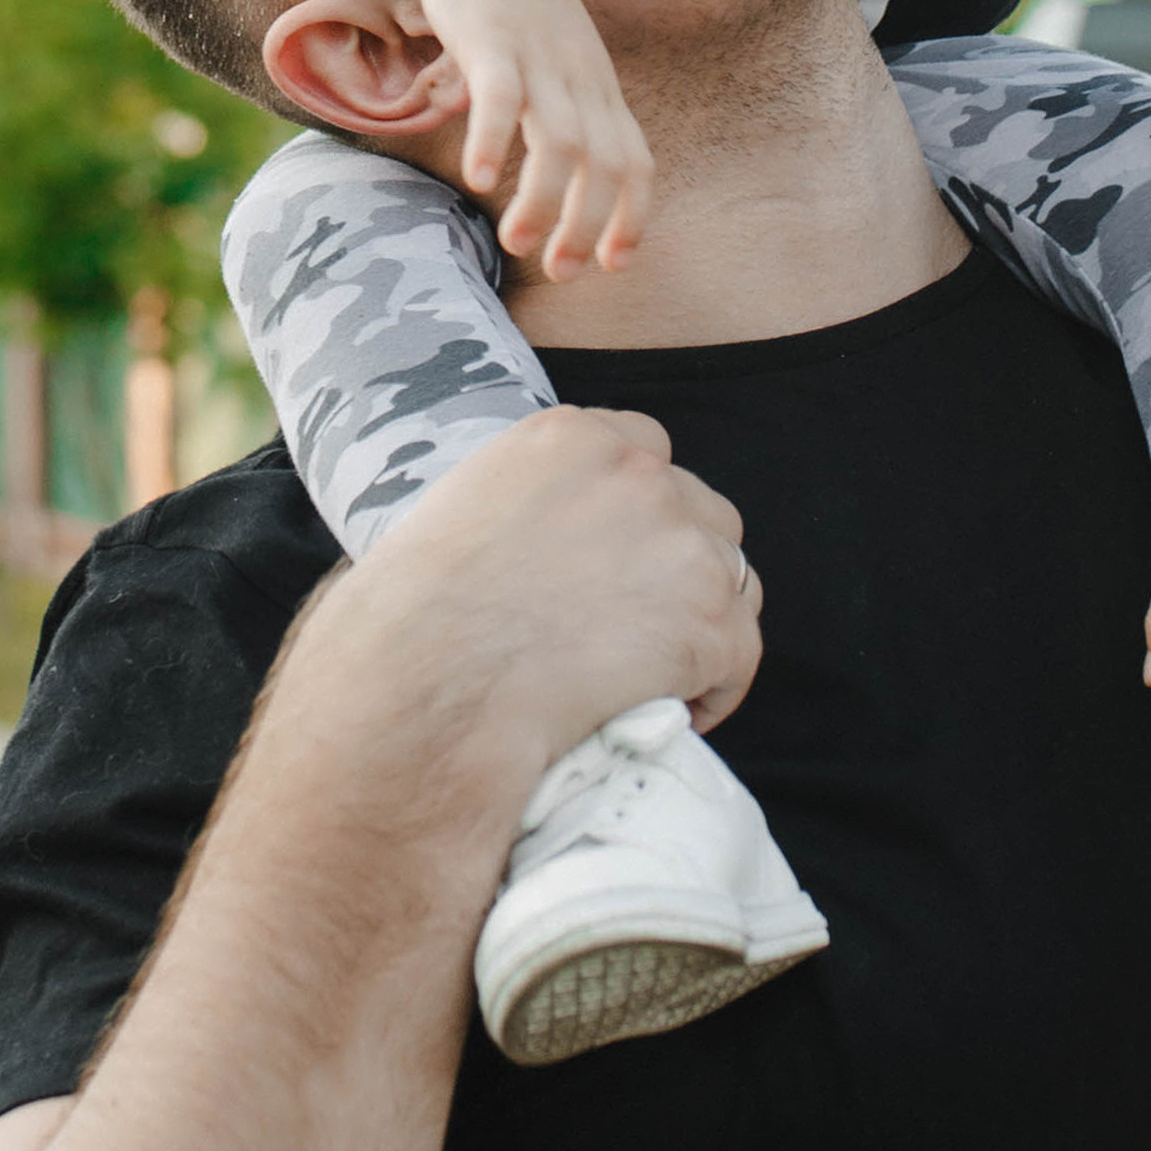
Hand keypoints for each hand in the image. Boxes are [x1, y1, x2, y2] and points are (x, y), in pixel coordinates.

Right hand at [291, 406, 761, 812]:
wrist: (432, 688)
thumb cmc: (410, 620)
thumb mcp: (452, 514)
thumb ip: (516, 506)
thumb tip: (526, 552)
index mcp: (569, 436)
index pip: (645, 449)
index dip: (636, 514)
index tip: (613, 564)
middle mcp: (637, 472)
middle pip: (700, 511)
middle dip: (676, 566)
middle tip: (632, 627)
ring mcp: (683, 542)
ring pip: (730, 580)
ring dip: (700, 625)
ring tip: (652, 677)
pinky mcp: (711, 621)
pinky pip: (740, 658)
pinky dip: (711, 691)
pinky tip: (664, 714)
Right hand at [417, 0, 654, 275]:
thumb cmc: (522, 4)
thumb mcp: (555, 67)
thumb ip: (552, 116)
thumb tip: (536, 174)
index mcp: (598, 90)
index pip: (635, 163)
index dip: (631, 218)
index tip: (610, 265)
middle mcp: (578, 79)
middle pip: (604, 164)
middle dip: (587, 225)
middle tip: (559, 271)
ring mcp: (538, 57)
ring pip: (560, 140)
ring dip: (544, 200)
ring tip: (516, 242)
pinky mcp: (494, 35)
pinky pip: (501, 94)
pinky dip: (494, 138)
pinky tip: (478, 178)